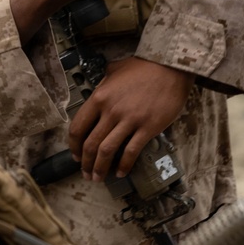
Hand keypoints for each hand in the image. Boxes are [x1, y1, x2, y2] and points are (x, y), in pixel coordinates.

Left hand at [68, 57, 194, 180]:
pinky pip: (131, 151)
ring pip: (107, 151)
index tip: (75, 155)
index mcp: (100, 97)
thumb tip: (97, 91)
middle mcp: (111, 111)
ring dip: (100, 168)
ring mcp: (129, 120)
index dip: (74, 146)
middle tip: (86, 173)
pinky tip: (121, 172)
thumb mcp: (115, 70)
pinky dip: (124, 165)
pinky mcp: (147, 128)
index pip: (78, 127)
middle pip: (91, 144)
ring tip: (99, 177)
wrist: (170, 67)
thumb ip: (103, 84)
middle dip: (86, 163)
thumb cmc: (143, 67)